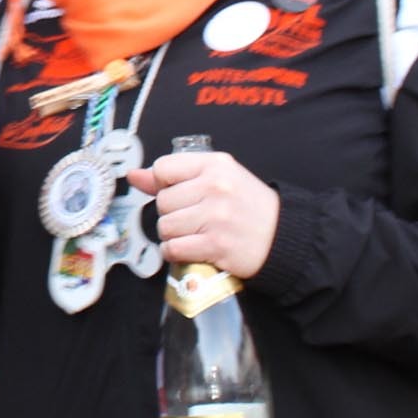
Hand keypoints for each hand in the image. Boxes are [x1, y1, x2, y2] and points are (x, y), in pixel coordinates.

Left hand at [128, 148, 279, 278]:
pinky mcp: (215, 245)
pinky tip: (192, 248)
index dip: (164, 184)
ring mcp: (215, 217)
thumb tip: (134, 175)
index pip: (163, 168)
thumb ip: (175, 175)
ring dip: (174, 235)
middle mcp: (215, 187)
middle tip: (193, 218)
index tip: (179, 194)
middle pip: (162, 201)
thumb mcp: (219, 178)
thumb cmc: (247, 206)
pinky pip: (173, 249)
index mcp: (215, 164)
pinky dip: (176, 252)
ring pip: (165, 226)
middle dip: (171, 213)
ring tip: (194, 233)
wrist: (283, 237)